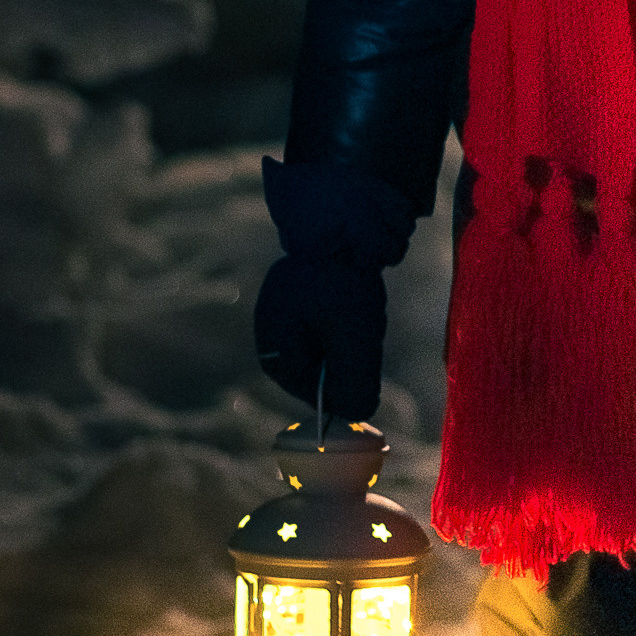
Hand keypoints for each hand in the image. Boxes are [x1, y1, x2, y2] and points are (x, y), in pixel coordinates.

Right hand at [255, 157, 413, 421]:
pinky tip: (355, 295)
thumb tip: (357, 417)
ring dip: (350, 335)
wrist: (338, 218)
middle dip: (348, 355)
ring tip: (358, 305)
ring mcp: (282, 317)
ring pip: (328, 348)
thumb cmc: (342, 279)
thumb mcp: (356, 334)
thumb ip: (356, 379)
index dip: (345, 384)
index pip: (313, 392)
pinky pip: (328, 326)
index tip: (364, 354)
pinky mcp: (297, 303)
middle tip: (363, 324)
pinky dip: (347, 318)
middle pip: (320, 371)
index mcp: (275, 348)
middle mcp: (270, 335)